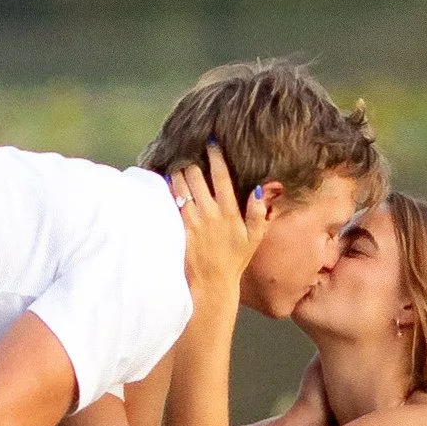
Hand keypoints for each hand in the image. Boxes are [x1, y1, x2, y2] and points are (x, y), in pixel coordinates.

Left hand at [168, 145, 269, 304]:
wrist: (212, 283)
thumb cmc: (234, 259)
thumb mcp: (254, 238)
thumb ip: (258, 213)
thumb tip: (259, 189)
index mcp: (229, 212)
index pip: (221, 177)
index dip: (216, 157)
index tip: (211, 142)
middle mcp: (209, 213)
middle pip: (196, 176)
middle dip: (192, 161)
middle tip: (189, 151)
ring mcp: (192, 220)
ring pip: (180, 185)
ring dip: (178, 171)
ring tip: (178, 162)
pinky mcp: (178, 227)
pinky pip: (171, 201)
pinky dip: (168, 187)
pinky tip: (167, 179)